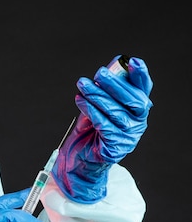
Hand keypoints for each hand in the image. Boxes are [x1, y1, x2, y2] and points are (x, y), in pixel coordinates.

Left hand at [51, 56, 152, 202]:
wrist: (78, 160)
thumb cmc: (89, 131)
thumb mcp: (96, 107)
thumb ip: (103, 92)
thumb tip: (105, 72)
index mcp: (136, 111)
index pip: (143, 90)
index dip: (140, 76)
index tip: (133, 62)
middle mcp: (137, 123)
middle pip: (133, 101)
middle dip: (115, 85)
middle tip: (98, 73)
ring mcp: (128, 137)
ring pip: (116, 112)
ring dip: (97, 96)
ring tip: (83, 85)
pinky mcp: (115, 148)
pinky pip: (104, 125)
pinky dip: (91, 110)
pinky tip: (80, 101)